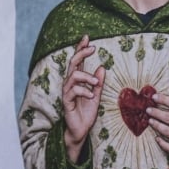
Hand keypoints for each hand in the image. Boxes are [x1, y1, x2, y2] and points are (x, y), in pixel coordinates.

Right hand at [63, 35, 105, 162]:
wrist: (80, 130)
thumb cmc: (86, 112)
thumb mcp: (96, 95)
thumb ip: (98, 82)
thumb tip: (102, 67)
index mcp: (78, 80)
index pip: (77, 61)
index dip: (81, 48)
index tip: (87, 38)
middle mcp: (70, 84)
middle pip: (72, 63)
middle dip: (81, 53)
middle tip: (92, 48)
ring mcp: (67, 92)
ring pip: (73, 76)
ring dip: (86, 77)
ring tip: (96, 82)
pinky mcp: (66, 102)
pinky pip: (73, 92)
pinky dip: (84, 91)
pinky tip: (91, 95)